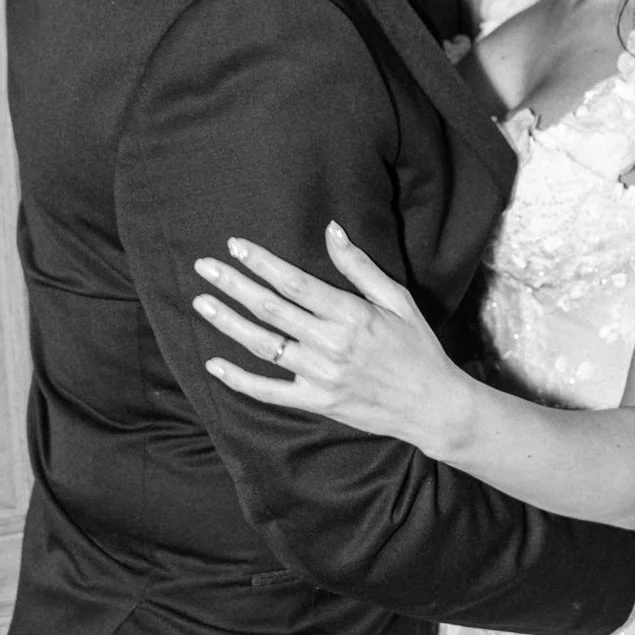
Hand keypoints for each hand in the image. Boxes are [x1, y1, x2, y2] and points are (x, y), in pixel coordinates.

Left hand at [195, 226, 460, 450]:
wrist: (432, 405)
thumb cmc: (417, 347)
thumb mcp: (397, 299)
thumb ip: (360, 266)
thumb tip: (332, 229)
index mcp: (351, 314)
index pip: (295, 283)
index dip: (262, 263)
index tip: (235, 246)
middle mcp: (331, 343)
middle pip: (271, 309)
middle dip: (234, 284)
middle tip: (204, 267)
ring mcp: (320, 375)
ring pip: (264, 345)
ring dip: (229, 323)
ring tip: (202, 302)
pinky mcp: (316, 402)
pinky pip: (269, 392)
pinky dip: (239, 380)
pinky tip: (214, 364)